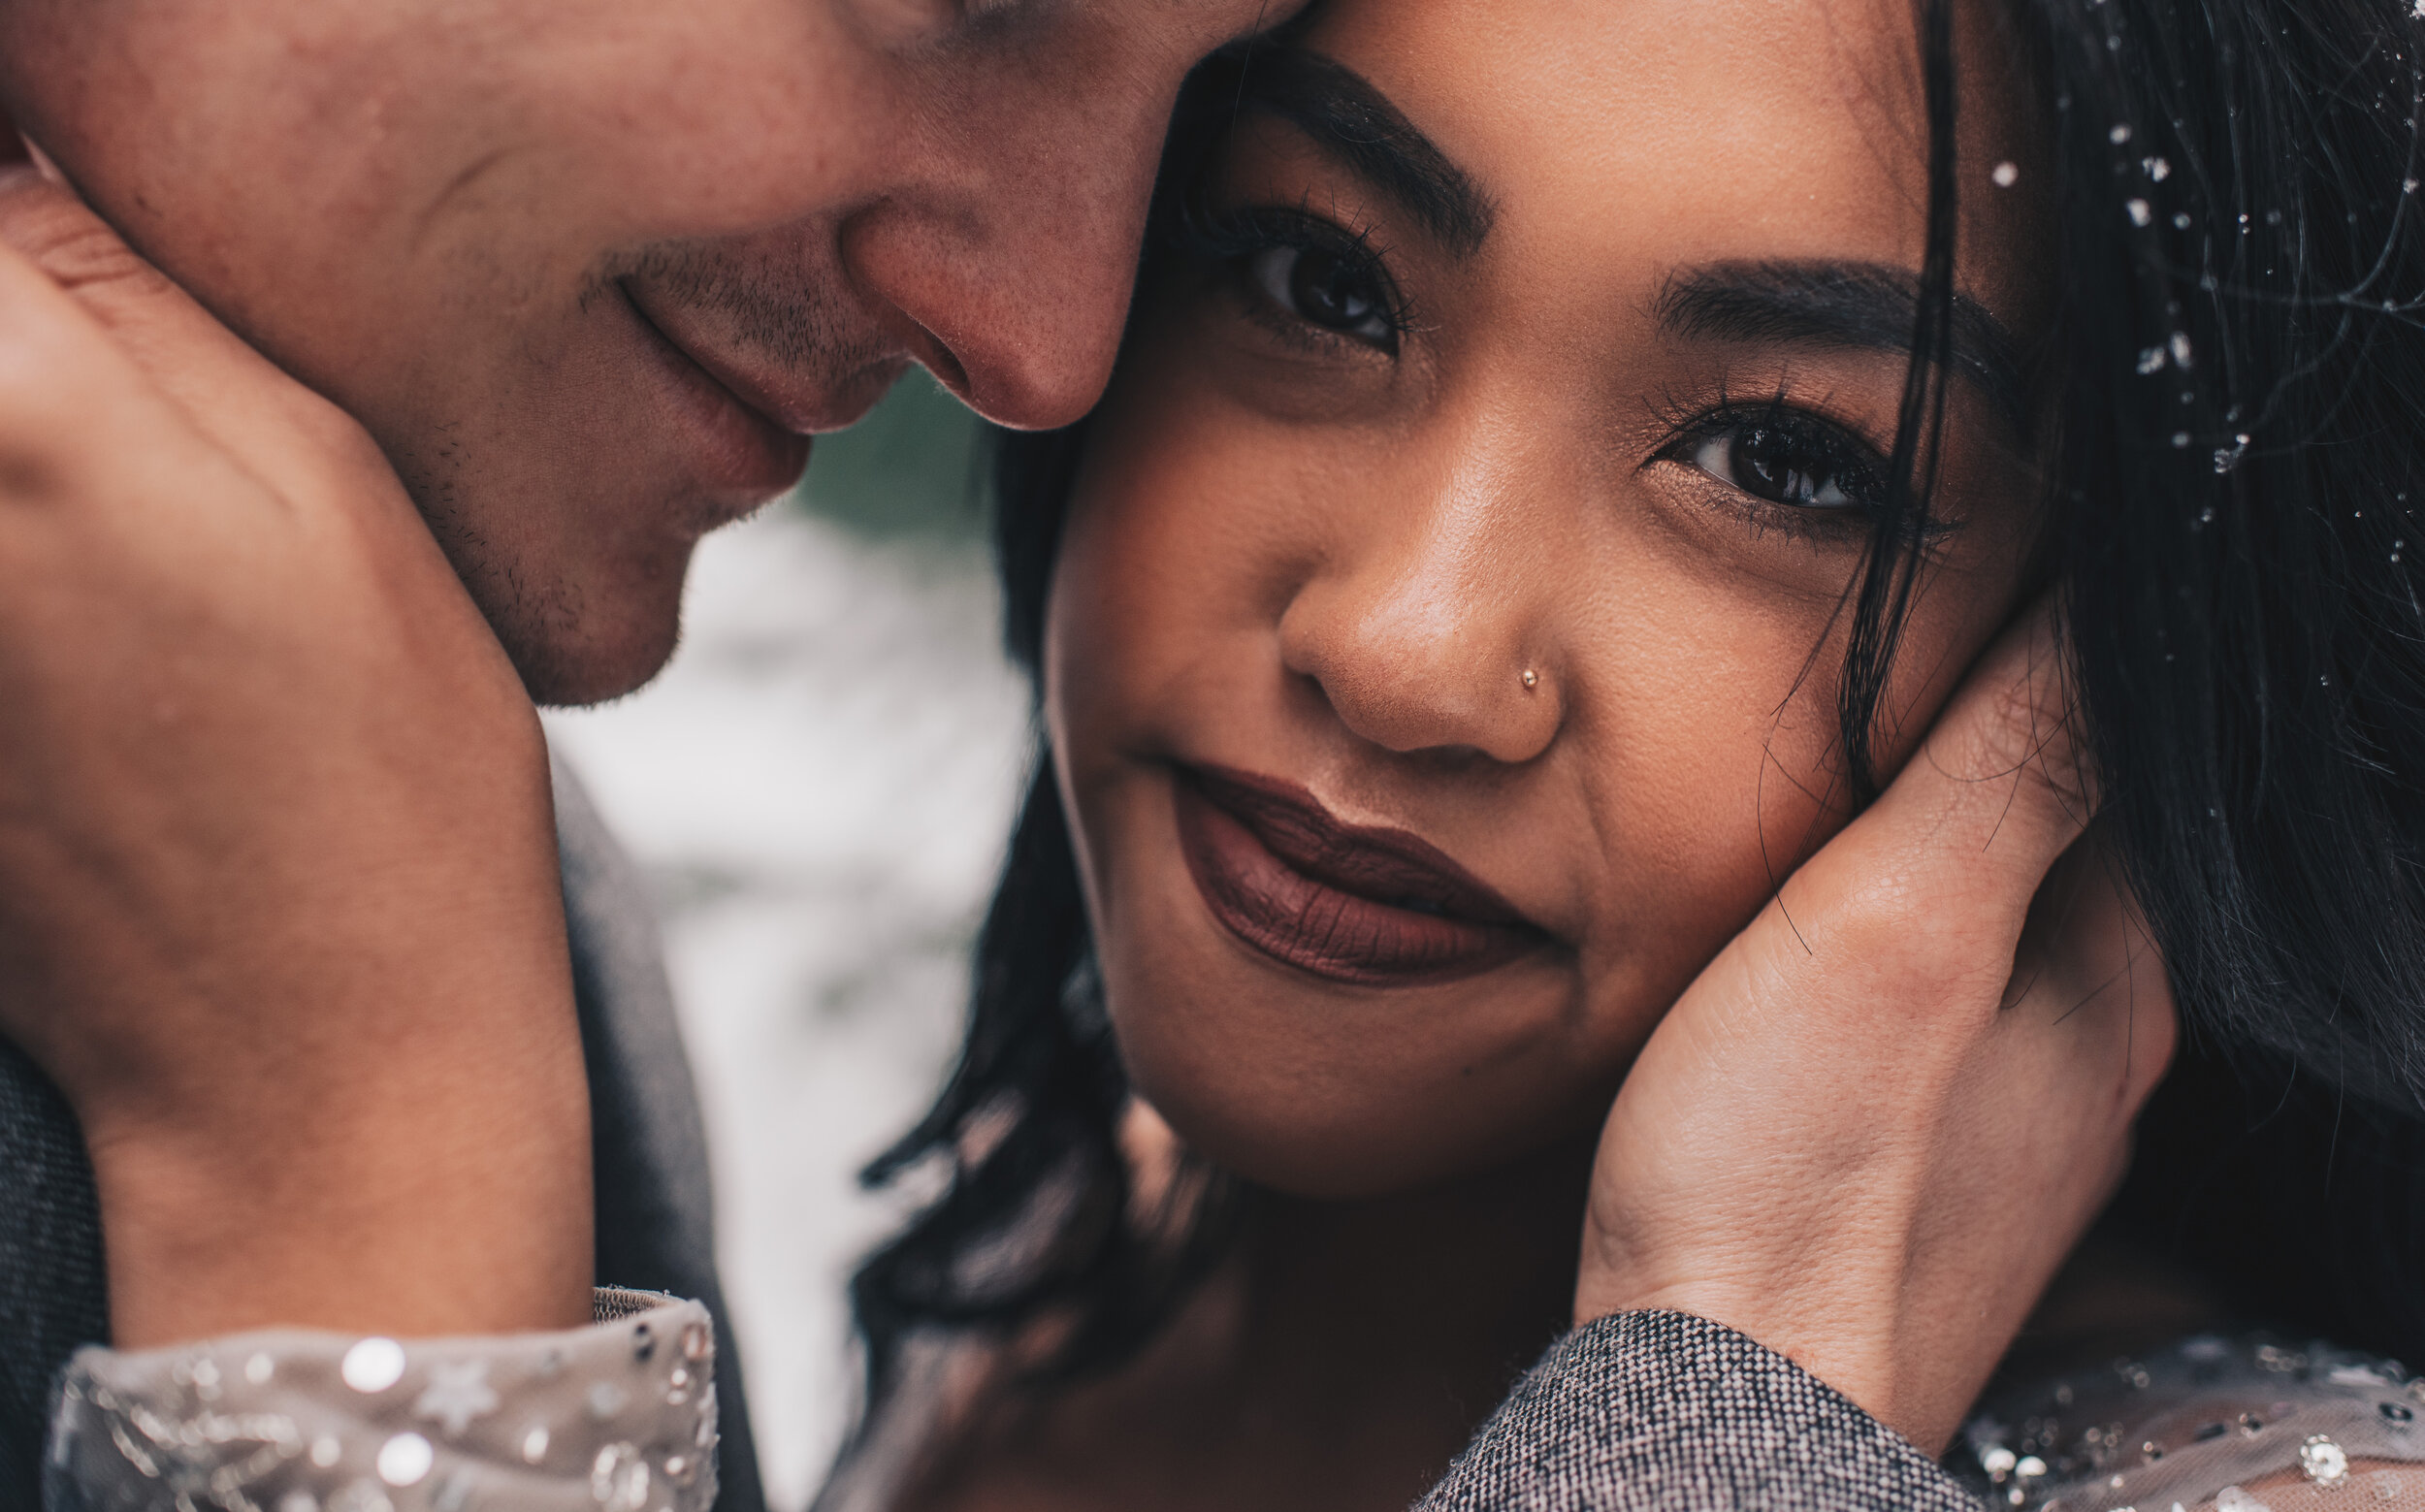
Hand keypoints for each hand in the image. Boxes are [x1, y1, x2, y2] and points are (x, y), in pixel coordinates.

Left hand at [0, 166, 592, 1343]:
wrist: (318, 1063)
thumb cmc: (379, 775)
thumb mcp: (328, 475)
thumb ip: (131, 293)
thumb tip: (11, 190)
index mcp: (1, 412)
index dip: (34, 220)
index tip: (106, 297)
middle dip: (39, 363)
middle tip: (137, 449)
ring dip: (35, 487)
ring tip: (131, 578)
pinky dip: (19, 582)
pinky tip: (93, 654)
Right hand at [1574, 605, 2174, 1454]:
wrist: (1714, 1400)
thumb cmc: (1789, 1172)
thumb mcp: (1900, 928)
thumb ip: (2012, 767)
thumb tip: (2124, 609)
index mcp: (2109, 978)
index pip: (2131, 767)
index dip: (2064, 660)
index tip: (1985, 578)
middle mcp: (2092, 1058)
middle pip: (2067, 853)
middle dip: (1994, 756)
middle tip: (1899, 666)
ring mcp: (2014, 1133)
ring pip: (1999, 941)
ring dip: (1942, 861)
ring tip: (1847, 798)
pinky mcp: (1925, 1185)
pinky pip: (1939, 1023)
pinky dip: (1899, 956)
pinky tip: (1821, 959)